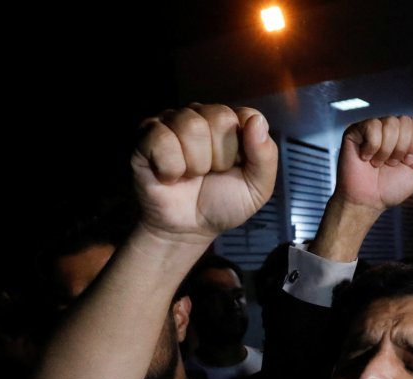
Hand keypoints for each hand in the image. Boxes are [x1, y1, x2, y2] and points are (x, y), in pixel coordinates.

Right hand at [132, 104, 277, 243]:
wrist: (188, 229)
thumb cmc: (222, 205)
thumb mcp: (257, 189)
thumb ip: (265, 156)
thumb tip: (256, 120)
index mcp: (231, 123)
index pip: (247, 115)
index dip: (243, 149)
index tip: (234, 168)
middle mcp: (202, 115)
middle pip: (219, 117)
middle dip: (219, 158)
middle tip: (209, 174)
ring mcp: (173, 122)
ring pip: (191, 127)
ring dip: (195, 164)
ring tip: (190, 175)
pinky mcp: (147, 135)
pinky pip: (162, 139)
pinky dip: (171, 167)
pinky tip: (170, 175)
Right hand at [309, 116, 412, 261]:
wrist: (367, 201)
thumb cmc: (389, 189)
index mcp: (403, 137)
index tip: (406, 162)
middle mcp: (388, 130)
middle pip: (405, 121)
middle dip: (402, 147)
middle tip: (391, 163)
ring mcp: (371, 129)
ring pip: (390, 123)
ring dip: (387, 149)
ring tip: (379, 163)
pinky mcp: (355, 131)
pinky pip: (373, 126)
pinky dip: (373, 147)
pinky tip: (366, 157)